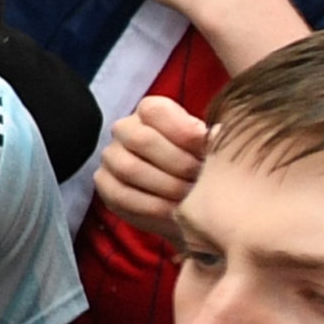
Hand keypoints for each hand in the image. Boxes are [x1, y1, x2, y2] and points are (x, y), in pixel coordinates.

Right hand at [88, 91, 208, 235]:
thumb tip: (219, 133)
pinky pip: (121, 195)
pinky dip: (151, 206)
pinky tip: (174, 212)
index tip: (206, 150)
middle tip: (201, 180)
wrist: (190, 201)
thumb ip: (212, 140)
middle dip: (178, 163)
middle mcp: (125, 129)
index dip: (182, 131)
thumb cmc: (201, 167)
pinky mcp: (105, 184)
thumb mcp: (211, 149)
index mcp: (151, 112)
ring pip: (129, 168)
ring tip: (191, 199)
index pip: (156, 111)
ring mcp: (111, 156)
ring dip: (165, 186)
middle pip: (141, 139)